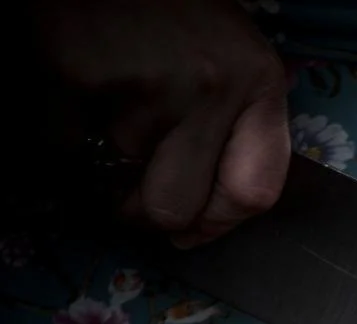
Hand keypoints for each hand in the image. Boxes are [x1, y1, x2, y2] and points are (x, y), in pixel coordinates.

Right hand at [24, 0, 289, 245]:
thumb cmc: (172, 9)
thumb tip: (194, 229)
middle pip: (176, 207)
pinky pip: (60, 147)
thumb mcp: (230, 60)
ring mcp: (146, 82)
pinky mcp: (76, 74)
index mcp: (259, 84)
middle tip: (128, 193)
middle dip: (145, 213)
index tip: (190, 229)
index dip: (216, 223)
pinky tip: (72, 88)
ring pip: (115, 173)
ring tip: (108, 95)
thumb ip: (233, 132)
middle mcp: (213, 86)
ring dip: (103, 150)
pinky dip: (58, 130)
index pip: (254, 191)